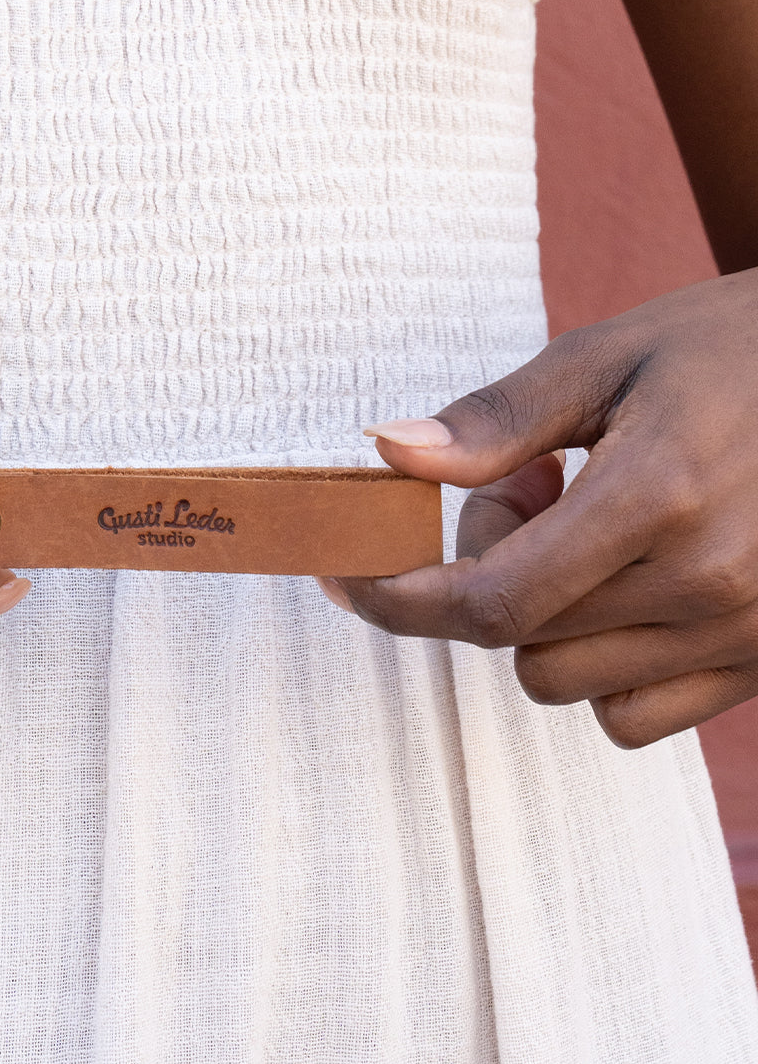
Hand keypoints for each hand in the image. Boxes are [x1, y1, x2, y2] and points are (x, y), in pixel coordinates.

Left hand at [319, 271, 757, 747]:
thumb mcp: (610, 355)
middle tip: (532, 486)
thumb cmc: (736, 347)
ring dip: (540, 619)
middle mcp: (708, 585)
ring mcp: (746, 635)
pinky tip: (629, 587)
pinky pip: (633, 716)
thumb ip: (495, 422)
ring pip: (567, 684)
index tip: (345, 576)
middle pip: (516, 641)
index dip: (397, 600)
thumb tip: (387, 454)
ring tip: (594, 527)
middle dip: (483, 571)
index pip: (487, 600)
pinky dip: (599, 667)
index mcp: (659, 496)